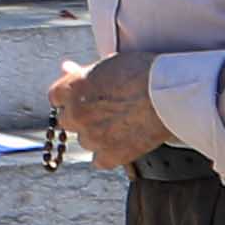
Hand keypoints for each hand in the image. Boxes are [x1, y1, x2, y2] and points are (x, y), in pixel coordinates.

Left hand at [47, 50, 169, 169]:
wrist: (168, 95)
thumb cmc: (143, 72)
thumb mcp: (109, 64)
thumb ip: (84, 72)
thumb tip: (66, 68)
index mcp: (73, 88)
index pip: (56, 97)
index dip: (71, 97)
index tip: (85, 98)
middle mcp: (76, 113)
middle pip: (68, 121)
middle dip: (82, 117)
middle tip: (105, 112)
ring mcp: (92, 137)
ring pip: (85, 141)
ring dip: (97, 136)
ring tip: (122, 125)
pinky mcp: (109, 156)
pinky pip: (99, 161)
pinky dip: (109, 154)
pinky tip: (123, 143)